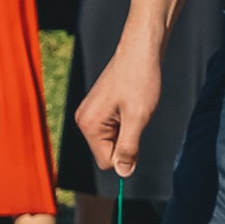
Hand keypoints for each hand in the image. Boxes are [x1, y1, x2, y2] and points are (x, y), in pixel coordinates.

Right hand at [77, 22, 163, 176]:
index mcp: (89, 124)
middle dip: (126, 141)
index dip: (127, 154)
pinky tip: (131, 103)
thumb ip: (129, 148)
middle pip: (108, 153)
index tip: (137, 131)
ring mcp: (90, 114)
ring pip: (112, 141)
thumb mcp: (138, 118)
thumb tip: (123, 173)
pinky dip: (126, 122)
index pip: (107, 162)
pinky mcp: (98, 108)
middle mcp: (84, 120)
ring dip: (128, 131)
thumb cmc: (140, 80)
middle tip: (136, 115)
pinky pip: (113, 130)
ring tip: (134, 107)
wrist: (141, 50)